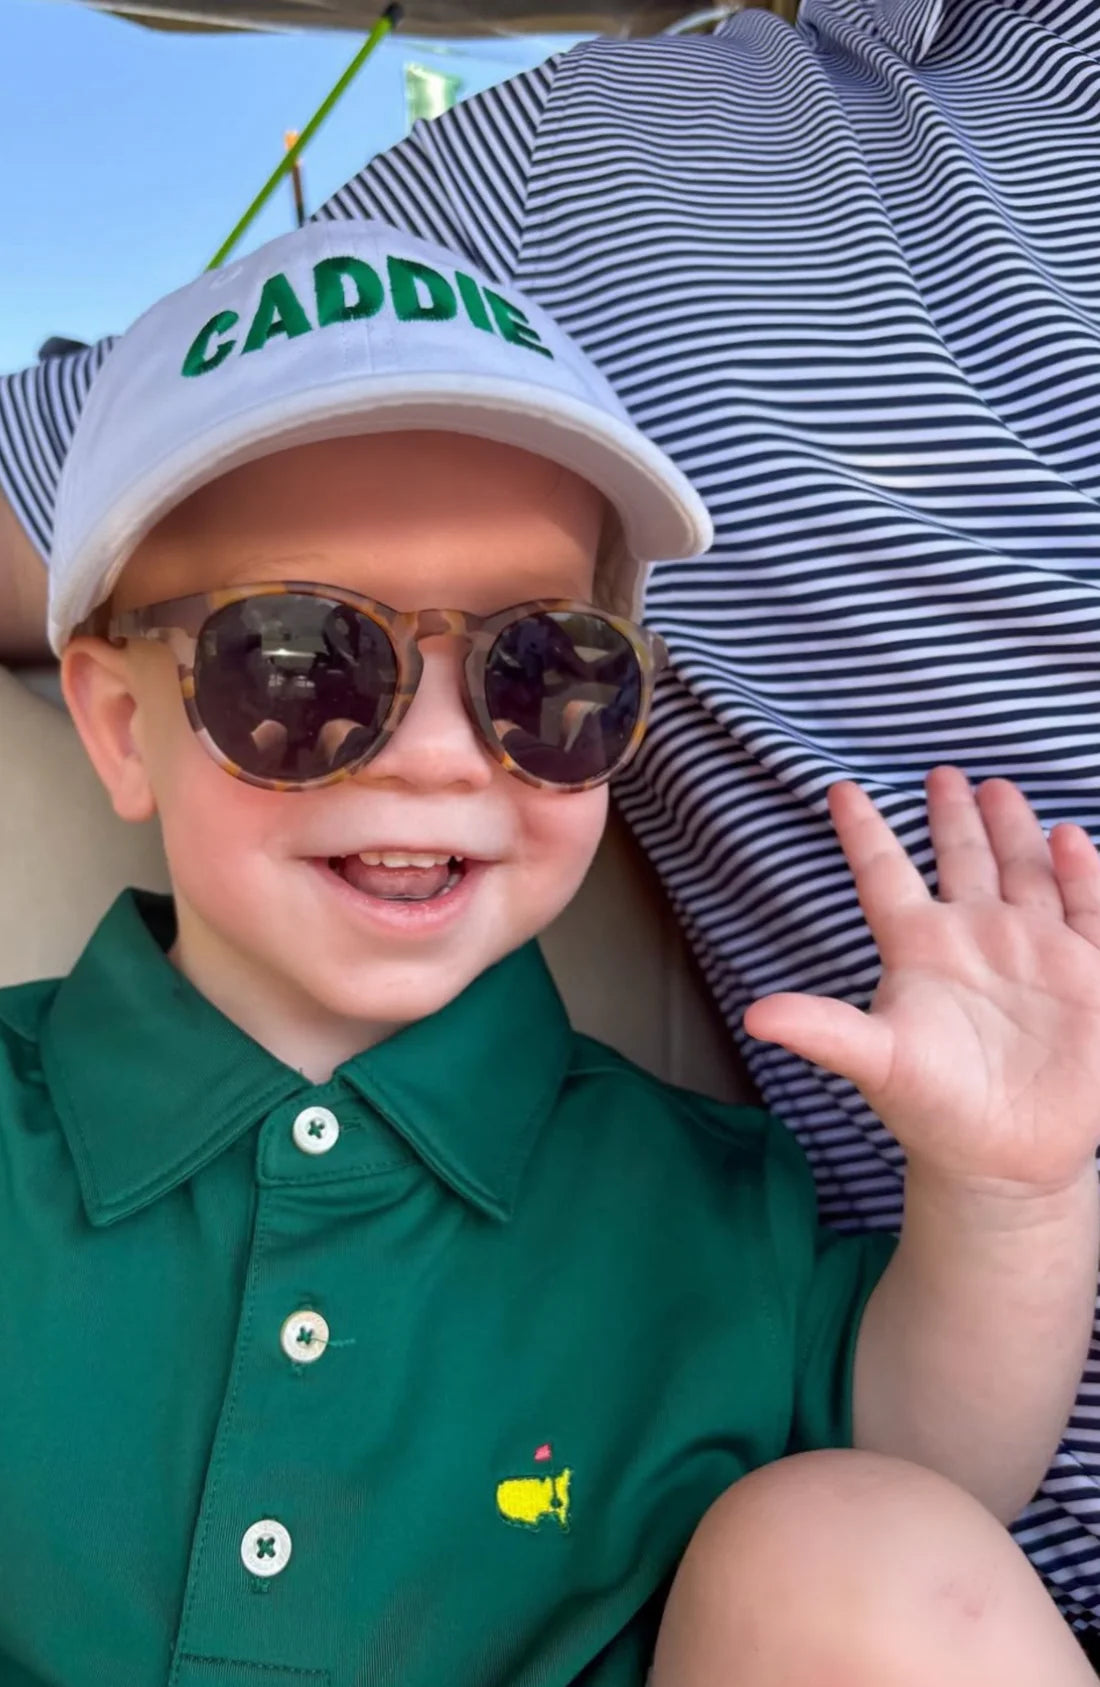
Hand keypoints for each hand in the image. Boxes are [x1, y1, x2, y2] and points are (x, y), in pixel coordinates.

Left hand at [744, 767, 1099, 1193]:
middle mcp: (974, 937)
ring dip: (1014, 832)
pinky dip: (1083, 876)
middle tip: (943, 773)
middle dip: (954, 817)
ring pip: (1024, 872)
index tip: (838, 789)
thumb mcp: (877, 1062)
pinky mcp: (1086, 974)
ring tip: (999, 789)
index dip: (864, 832)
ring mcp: (1031, 951)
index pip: (884, 873)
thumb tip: (755, 1016)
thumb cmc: (933, 1109)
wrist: (1004, 1160)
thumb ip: (823, 1030)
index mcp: (917, 947)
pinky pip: (1088, 912)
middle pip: (961, 859)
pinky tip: (1071, 839)